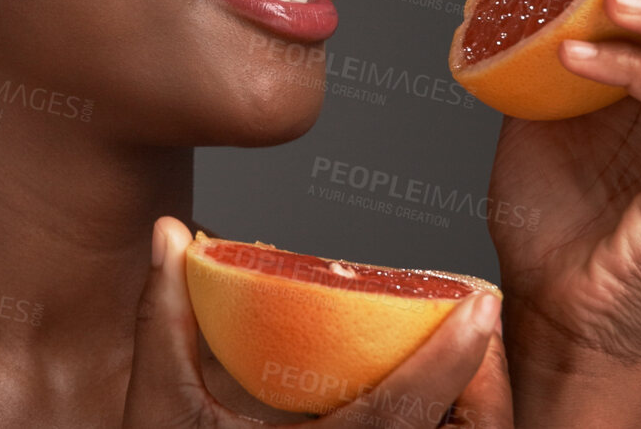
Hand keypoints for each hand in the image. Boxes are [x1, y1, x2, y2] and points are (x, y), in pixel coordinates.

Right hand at [124, 217, 512, 427]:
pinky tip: (423, 401)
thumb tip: (168, 232)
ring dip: (466, 410)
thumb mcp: (160, 408)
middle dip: (479, 381)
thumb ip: (165, 321)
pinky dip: (437, 428)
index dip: (450, 357)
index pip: (403, 410)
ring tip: (458, 359)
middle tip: (472, 325)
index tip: (480, 304)